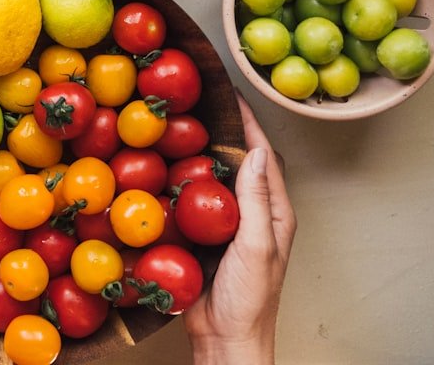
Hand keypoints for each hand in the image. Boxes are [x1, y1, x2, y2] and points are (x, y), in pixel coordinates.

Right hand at [183, 92, 296, 364]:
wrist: (225, 339)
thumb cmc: (250, 300)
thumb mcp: (257, 246)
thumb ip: (257, 201)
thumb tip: (256, 153)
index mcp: (274, 212)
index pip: (263, 156)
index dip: (249, 123)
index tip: (230, 94)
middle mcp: (250, 212)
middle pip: (236, 161)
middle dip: (221, 129)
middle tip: (197, 102)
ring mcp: (224, 224)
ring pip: (210, 177)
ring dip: (196, 152)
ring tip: (176, 125)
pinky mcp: (200, 236)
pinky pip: (188, 200)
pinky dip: (177, 180)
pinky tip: (160, 168)